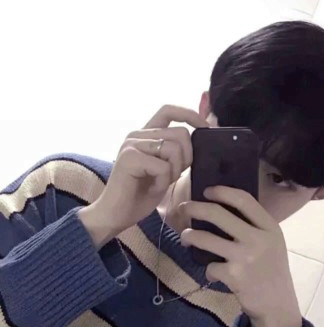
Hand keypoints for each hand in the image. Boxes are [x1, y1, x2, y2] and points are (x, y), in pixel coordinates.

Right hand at [78, 105, 208, 247]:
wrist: (116, 215)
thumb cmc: (141, 195)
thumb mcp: (166, 171)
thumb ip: (177, 154)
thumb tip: (201, 137)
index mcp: (145, 135)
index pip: (169, 111)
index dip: (190, 115)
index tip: (205, 128)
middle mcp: (137, 135)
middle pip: (180, 133)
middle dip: (187, 158)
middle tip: (173, 176)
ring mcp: (132, 144)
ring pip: (174, 148)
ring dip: (174, 172)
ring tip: (160, 183)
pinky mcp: (129, 157)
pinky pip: (163, 166)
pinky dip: (163, 183)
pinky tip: (153, 190)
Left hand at [179, 185, 301, 326]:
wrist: (278, 306)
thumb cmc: (272, 270)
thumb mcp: (272, 242)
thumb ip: (254, 225)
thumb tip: (221, 207)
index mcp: (269, 226)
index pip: (243, 199)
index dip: (222, 191)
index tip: (207, 191)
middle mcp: (258, 238)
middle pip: (218, 214)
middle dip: (195, 208)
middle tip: (183, 208)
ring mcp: (245, 257)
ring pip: (205, 238)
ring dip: (189, 236)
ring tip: (185, 237)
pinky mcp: (233, 275)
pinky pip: (209, 266)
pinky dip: (207, 269)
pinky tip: (213, 273)